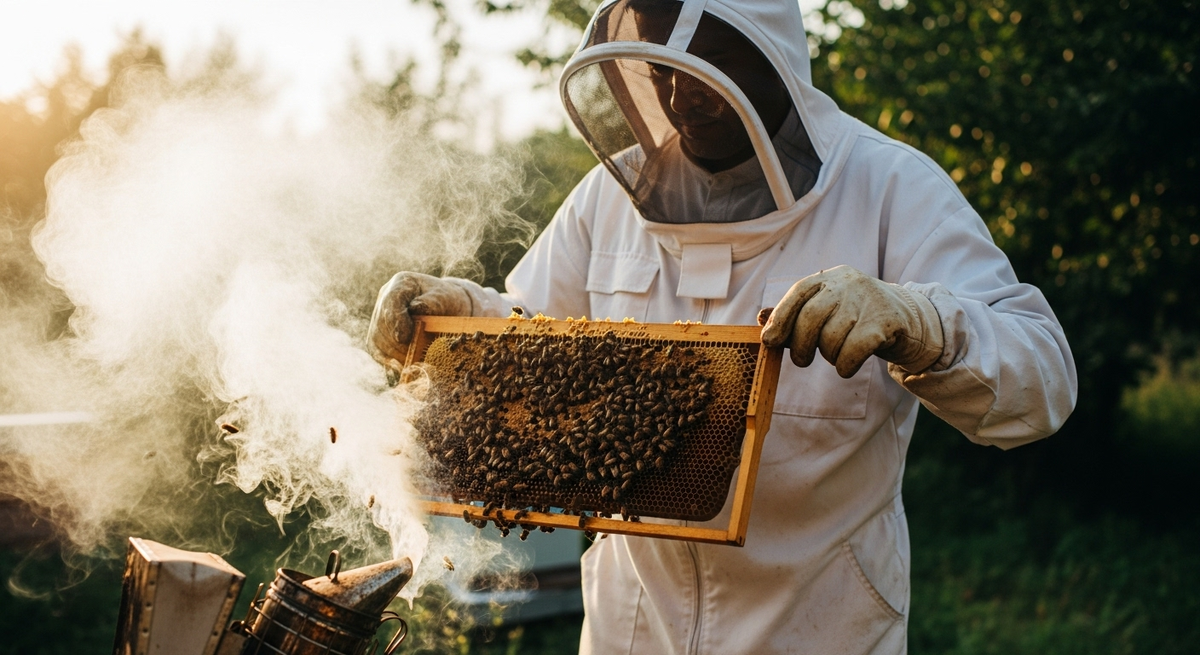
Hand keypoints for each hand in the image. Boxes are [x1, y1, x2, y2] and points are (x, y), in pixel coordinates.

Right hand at [368, 272, 471, 365]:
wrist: (446, 310)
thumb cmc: (447, 302)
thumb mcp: (445, 299)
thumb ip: (431, 303)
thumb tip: (415, 309)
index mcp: (401, 283)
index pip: (391, 301)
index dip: (395, 321)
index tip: (405, 338)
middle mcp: (385, 298)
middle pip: (381, 324)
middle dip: (397, 343)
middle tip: (414, 356)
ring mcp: (379, 316)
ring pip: (377, 340)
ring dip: (395, 354)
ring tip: (413, 362)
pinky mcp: (379, 335)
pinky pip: (378, 351)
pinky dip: (391, 361)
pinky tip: (404, 366)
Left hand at [760, 265, 943, 377]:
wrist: (911, 321)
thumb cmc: (858, 319)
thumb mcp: (828, 312)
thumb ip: (795, 316)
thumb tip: (760, 319)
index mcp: (831, 278)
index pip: (798, 292)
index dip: (780, 317)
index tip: (768, 340)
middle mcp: (849, 283)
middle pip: (811, 317)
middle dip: (799, 345)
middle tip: (801, 361)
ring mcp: (869, 300)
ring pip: (831, 338)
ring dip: (828, 356)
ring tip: (835, 356)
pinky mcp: (886, 322)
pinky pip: (853, 351)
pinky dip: (844, 365)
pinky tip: (846, 367)